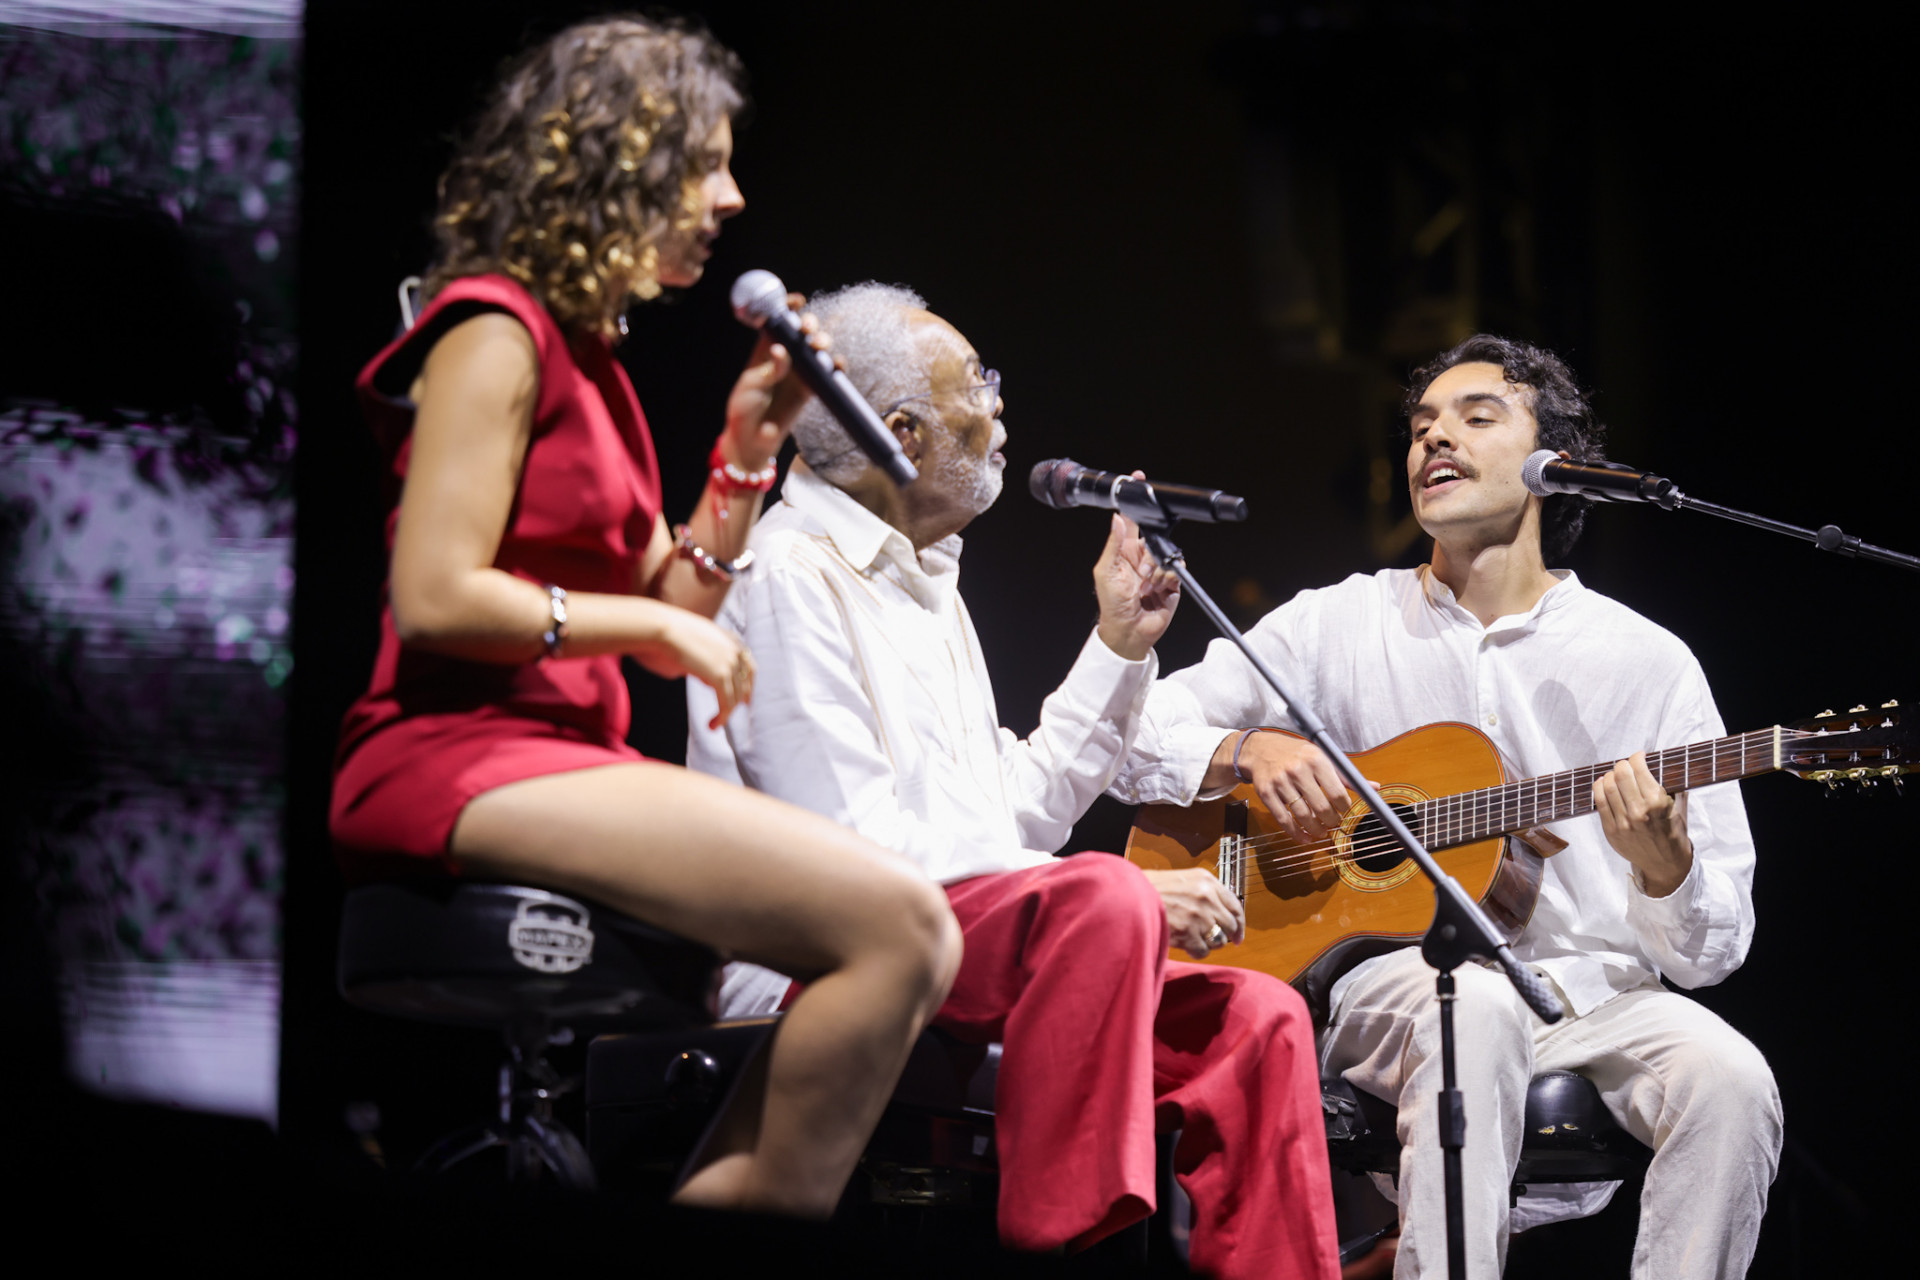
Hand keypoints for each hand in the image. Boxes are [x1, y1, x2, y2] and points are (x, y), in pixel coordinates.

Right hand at [630, 607, 755, 728]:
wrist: (659, 628)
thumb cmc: (663, 635)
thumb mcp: (687, 646)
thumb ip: (697, 660)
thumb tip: (693, 673)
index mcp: (728, 639)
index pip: (748, 665)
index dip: (747, 685)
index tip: (743, 700)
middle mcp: (734, 649)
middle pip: (745, 683)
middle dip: (737, 701)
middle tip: (726, 716)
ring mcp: (730, 662)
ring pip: (735, 696)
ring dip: (726, 714)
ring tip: (714, 725)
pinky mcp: (720, 675)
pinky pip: (727, 703)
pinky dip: (722, 717)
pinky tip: (712, 725)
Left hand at [722, 292, 837, 467]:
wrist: (752, 440)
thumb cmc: (744, 409)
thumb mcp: (751, 385)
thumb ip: (769, 368)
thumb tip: (782, 352)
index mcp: (765, 349)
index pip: (779, 321)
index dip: (788, 307)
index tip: (797, 301)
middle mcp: (785, 356)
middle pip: (802, 331)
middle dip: (810, 324)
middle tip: (808, 330)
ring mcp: (800, 372)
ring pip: (817, 348)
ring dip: (823, 341)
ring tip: (818, 347)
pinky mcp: (811, 389)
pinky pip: (827, 373)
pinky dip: (835, 365)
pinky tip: (835, 364)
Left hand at [1092, 501, 1180, 660]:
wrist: (1129, 631)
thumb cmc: (1112, 604)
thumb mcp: (1106, 571)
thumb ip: (1114, 544)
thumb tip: (1117, 517)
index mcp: (1125, 550)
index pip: (1133, 520)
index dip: (1137, 502)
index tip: (1139, 479)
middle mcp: (1143, 557)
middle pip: (1155, 536)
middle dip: (1151, 552)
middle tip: (1142, 570)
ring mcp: (1158, 569)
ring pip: (1167, 553)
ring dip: (1158, 570)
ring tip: (1147, 586)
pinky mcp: (1172, 582)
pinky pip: (1177, 569)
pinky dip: (1168, 578)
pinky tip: (1158, 589)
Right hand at [1139, 867, 1244, 957]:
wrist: (1128, 895)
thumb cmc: (1150, 887)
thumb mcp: (1181, 879)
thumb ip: (1202, 891)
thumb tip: (1219, 911)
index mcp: (1207, 881)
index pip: (1235, 905)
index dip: (1239, 923)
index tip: (1238, 934)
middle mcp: (1207, 897)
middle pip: (1230, 925)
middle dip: (1224, 935)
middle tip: (1212, 939)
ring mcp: (1199, 916)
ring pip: (1218, 940)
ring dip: (1208, 944)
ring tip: (1193, 940)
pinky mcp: (1188, 933)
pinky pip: (1203, 951)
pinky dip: (1195, 952)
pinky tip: (1185, 946)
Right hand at [1222, 729, 1353, 844]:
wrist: (1260, 749)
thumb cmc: (1296, 754)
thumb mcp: (1321, 756)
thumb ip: (1346, 775)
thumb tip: (1374, 788)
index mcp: (1316, 759)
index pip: (1337, 792)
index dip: (1344, 807)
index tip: (1344, 810)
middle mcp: (1298, 770)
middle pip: (1321, 807)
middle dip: (1331, 821)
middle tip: (1333, 824)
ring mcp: (1280, 782)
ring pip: (1303, 816)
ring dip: (1315, 830)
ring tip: (1321, 832)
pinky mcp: (1266, 793)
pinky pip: (1283, 820)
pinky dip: (1296, 833)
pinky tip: (1304, 837)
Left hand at [1594, 751, 1692, 896]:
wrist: (1666, 864)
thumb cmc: (1674, 832)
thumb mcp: (1679, 807)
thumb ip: (1670, 785)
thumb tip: (1662, 763)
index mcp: (1657, 803)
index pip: (1639, 769)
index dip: (1637, 757)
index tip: (1639, 756)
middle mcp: (1638, 811)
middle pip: (1621, 774)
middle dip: (1623, 765)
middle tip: (1627, 765)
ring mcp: (1622, 822)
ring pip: (1607, 786)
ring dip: (1611, 775)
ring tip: (1616, 775)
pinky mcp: (1611, 831)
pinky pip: (1599, 802)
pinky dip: (1599, 788)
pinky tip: (1603, 783)